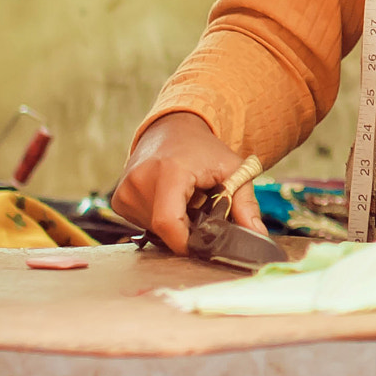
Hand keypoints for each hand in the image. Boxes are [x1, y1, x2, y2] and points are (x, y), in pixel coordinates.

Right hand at [110, 112, 266, 254]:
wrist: (173, 129)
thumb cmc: (204, 150)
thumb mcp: (233, 170)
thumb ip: (246, 203)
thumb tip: (257, 235)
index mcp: (169, 172)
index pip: (169, 222)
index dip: (186, 242)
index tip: (203, 246)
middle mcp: (140, 180)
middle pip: (164, 229)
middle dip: (186, 229)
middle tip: (202, 210)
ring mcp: (124, 190)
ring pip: (153, 229)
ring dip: (173, 224)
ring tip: (186, 201)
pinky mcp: (119, 199)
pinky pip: (141, 223)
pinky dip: (159, 219)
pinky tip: (170, 200)